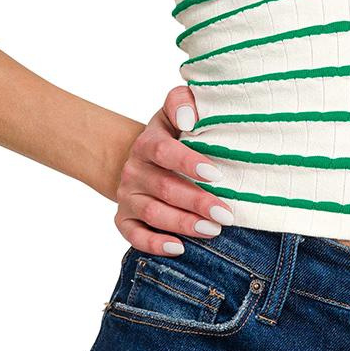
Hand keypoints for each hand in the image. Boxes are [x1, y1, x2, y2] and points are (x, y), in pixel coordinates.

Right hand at [112, 85, 233, 255]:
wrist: (142, 156)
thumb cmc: (172, 132)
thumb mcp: (175, 111)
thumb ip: (182, 103)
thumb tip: (190, 116)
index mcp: (147, 142)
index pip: (164, 151)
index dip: (188, 163)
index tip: (216, 174)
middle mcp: (134, 170)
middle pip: (164, 188)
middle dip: (196, 202)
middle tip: (225, 213)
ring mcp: (127, 196)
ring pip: (152, 214)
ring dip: (184, 224)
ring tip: (213, 230)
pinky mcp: (123, 218)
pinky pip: (134, 236)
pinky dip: (155, 244)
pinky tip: (179, 248)